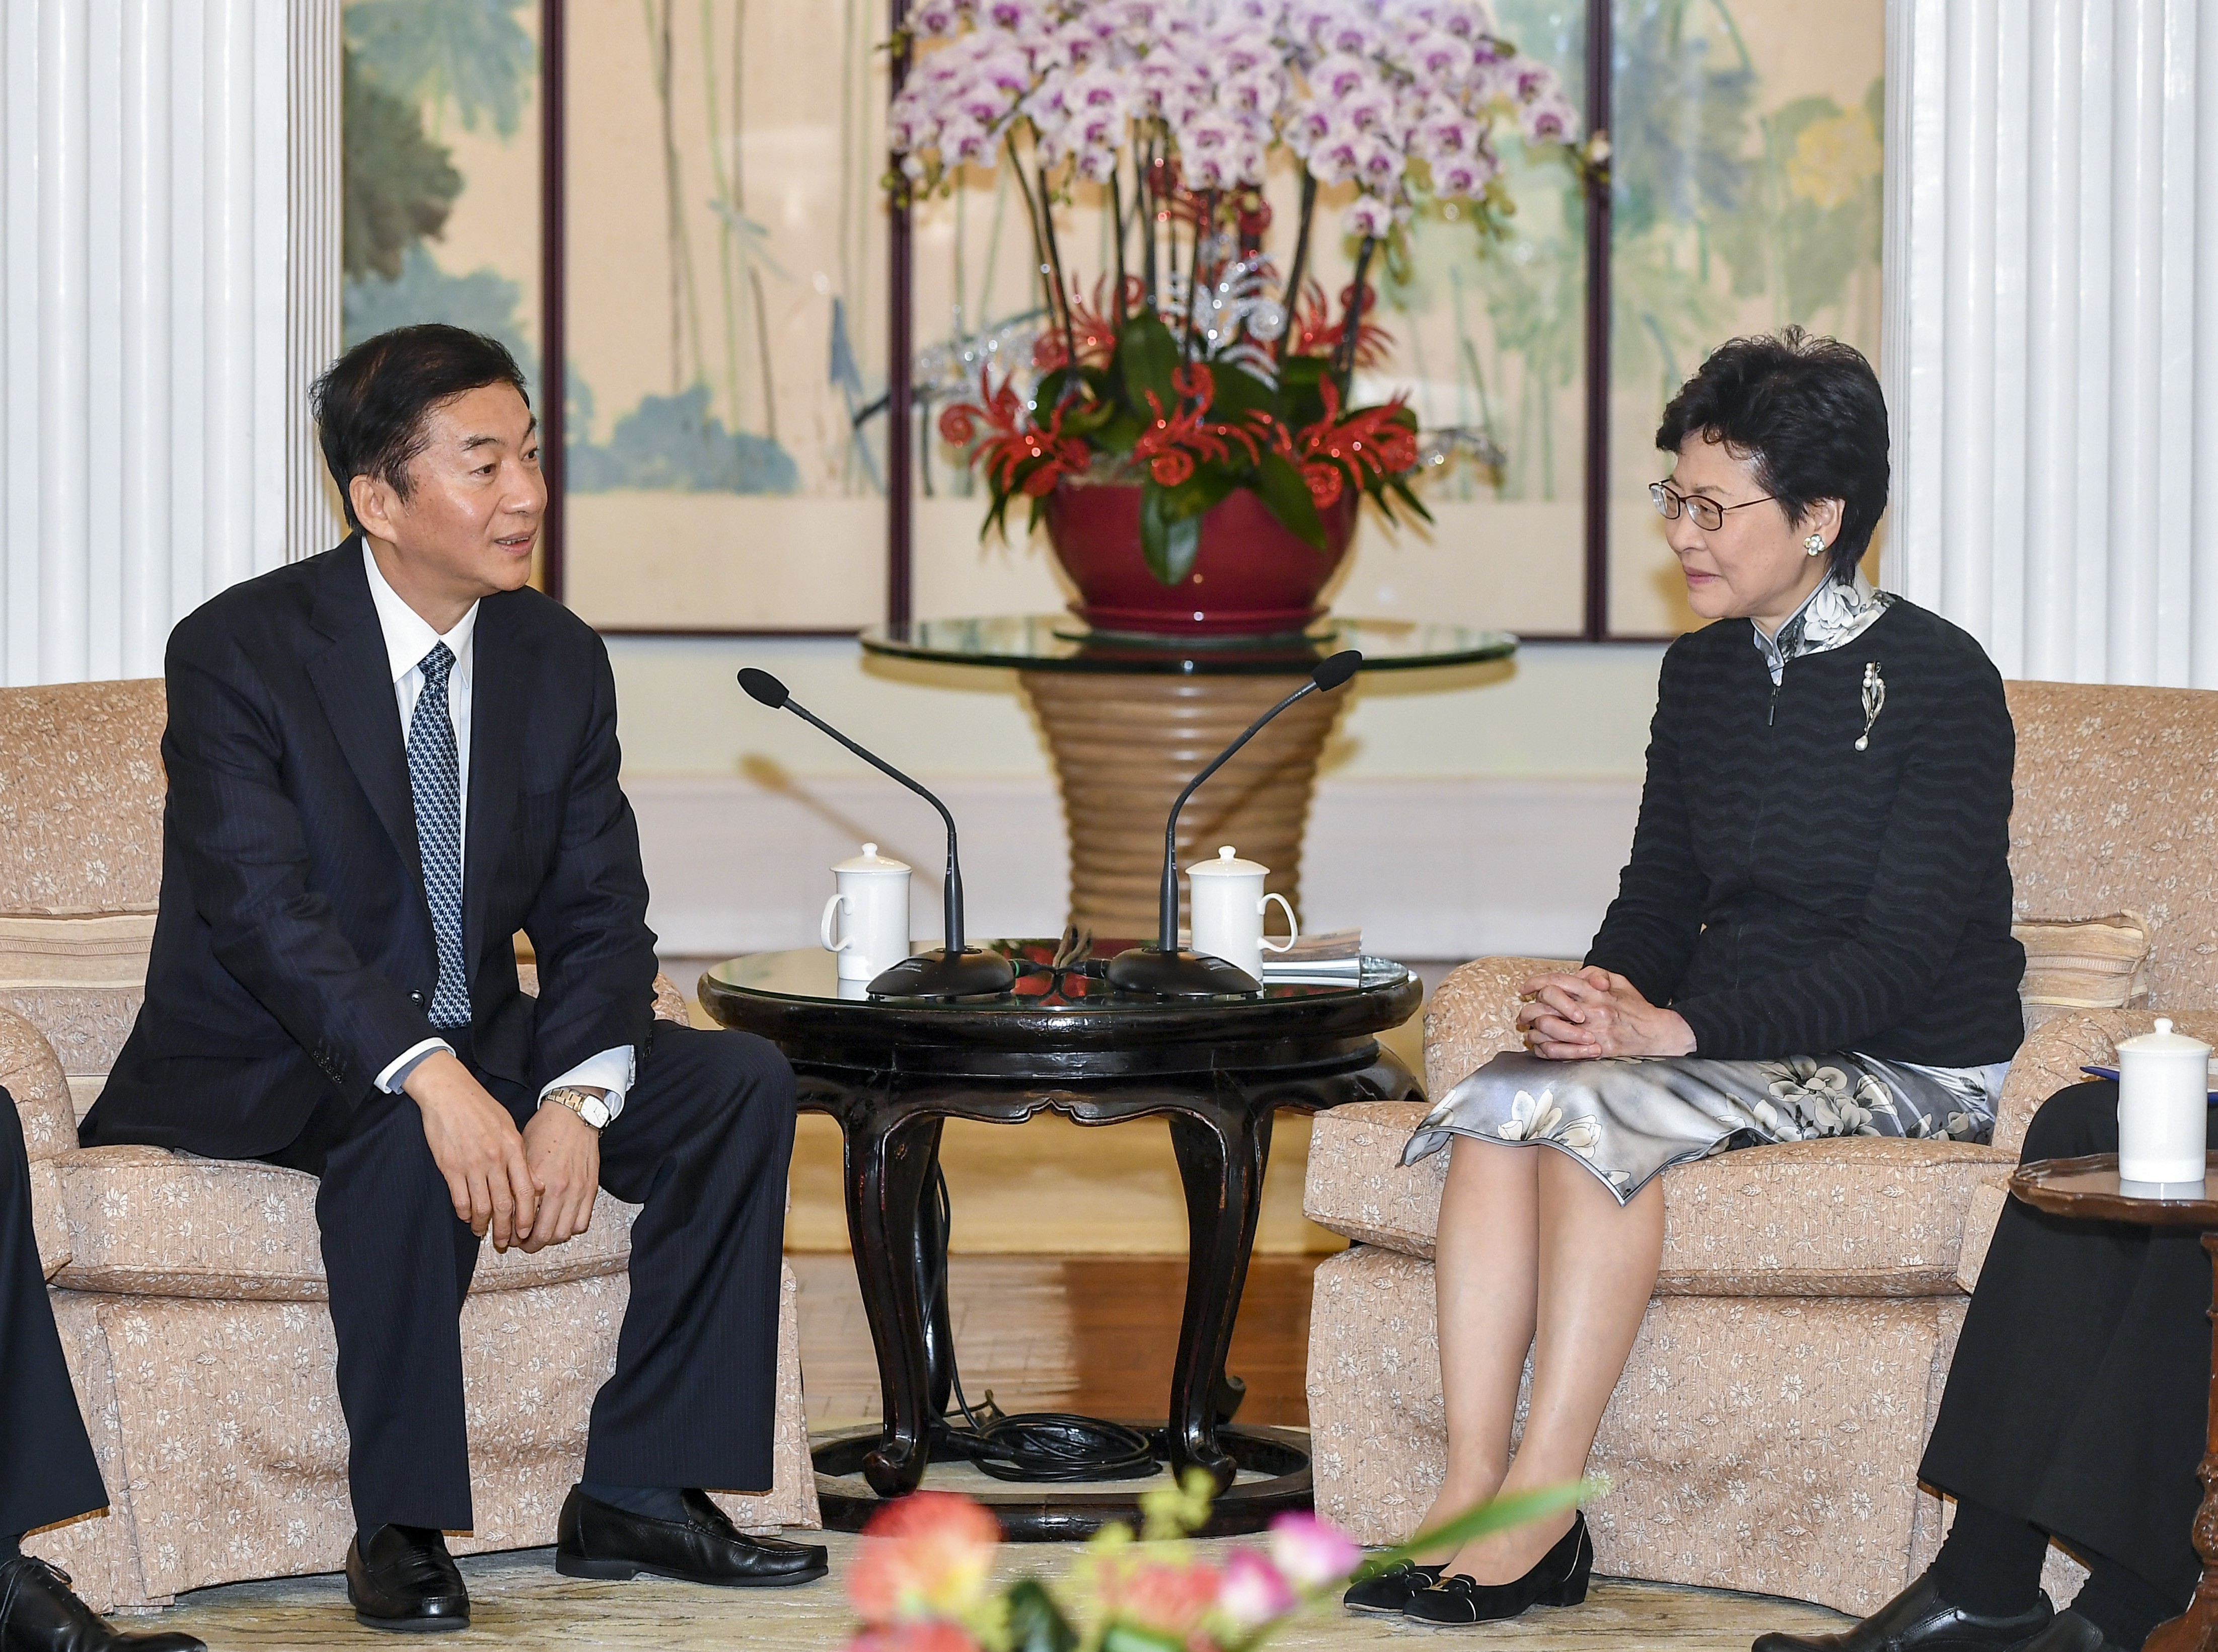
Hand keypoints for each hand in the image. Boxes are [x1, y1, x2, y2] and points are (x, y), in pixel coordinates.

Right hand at [404, 1051, 537, 1249]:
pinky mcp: (449, 1166)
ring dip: (482, 1225)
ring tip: (483, 1233)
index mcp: (513, 1148)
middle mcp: (494, 1159)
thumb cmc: (481, 1107)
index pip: (524, 1191)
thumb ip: (519, 1155)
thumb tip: (533, 1184)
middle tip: (505, 1243)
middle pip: (503, 1204)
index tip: (527, 1231)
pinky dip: (464, 1212)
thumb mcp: (509, 1126)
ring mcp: (471, 1164)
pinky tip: (467, 1217)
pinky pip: (460, 1198)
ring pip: (480, 1206)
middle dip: (506, 1229)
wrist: (448, 1093)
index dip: (526, 1216)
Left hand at [517, 1099, 600, 1254]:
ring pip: (563, 1233)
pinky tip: (560, 1222)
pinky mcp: (591, 1189)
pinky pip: (582, 1223)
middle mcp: (559, 1189)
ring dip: (550, 1240)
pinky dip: (570, 1229)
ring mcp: (578, 1190)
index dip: (513, 1234)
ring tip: (541, 1236)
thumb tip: (506, 1209)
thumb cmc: (544, 1130)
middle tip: (522, 1243)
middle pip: (543, 1235)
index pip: (523, 1222)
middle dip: (530, 1245)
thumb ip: (516, 1183)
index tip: (508, 1236)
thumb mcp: (521, 1155)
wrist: (573, 1115)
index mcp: (538, 1180)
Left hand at [1516, 966, 1696, 1059]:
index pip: (1557, 982)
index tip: (1525, 989)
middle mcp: (1589, 1010)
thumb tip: (1577, 974)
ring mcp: (1590, 1031)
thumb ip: (1595, 974)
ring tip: (1530, 1031)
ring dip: (1534, 1029)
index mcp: (1594, 991)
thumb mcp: (1619, 982)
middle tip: (1523, 1014)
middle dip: (1528, 1009)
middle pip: (1546, 1004)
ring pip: (1548, 1028)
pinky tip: (1541, 1046)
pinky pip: (1558, 1051)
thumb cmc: (1636, 1008)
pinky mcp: (1593, 1051)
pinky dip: (1545, 1048)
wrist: (1657, 1033)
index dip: (1535, 983)